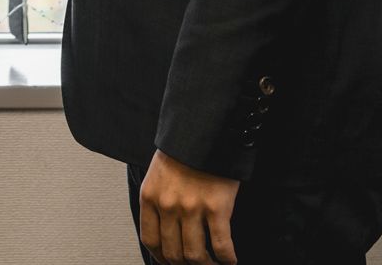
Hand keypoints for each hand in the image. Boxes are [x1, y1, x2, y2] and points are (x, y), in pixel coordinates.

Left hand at [139, 149, 240, 264]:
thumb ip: (158, 201)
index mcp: (150, 198)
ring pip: (195, 254)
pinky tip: (230, 260)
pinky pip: (221, 244)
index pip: (150, 240)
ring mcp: (192, 208)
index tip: (169, 263)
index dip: (160, 258)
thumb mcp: (158, 176)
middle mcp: (168, 206)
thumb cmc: (182, 152)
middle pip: (173, 252)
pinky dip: (227, 258)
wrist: (204, 131)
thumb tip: (165, 230)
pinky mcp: (217, 207)